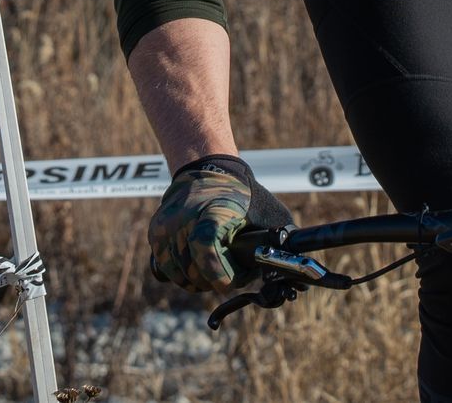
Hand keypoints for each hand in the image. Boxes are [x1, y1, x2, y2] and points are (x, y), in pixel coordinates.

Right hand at [147, 155, 291, 290]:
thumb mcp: (267, 212)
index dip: (221, 275)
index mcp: (213, 212)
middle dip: (216, 282)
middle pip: (195, 272)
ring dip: (200, 281)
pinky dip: (182, 274)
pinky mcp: (155, 232)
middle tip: (230, 276)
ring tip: (215, 271)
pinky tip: (197, 266)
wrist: (208, 169)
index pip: (206, 249)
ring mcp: (166, 227)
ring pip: (180, 276)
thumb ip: (277, 241)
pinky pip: (165, 269)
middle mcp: (184, 219)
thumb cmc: (243, 194)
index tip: (232, 281)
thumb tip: (296, 271)